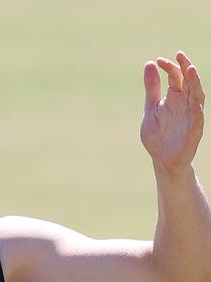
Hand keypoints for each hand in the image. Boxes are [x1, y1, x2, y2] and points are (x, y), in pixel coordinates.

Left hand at [141, 51, 204, 174]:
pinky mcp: (193, 132)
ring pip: (197, 96)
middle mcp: (185, 104)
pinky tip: (195, 106)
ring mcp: (191, 116)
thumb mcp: (151, 110)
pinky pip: (197, 121)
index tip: (158, 61)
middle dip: (186, 68)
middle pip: (189, 81)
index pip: (175, 76)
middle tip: (180, 55)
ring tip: (191, 70)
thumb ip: (152, 89)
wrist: (161, 160)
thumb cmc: (158, 136)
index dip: (169, 67)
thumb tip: (150, 63)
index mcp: (175, 97)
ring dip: (195, 83)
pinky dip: (197, 113)